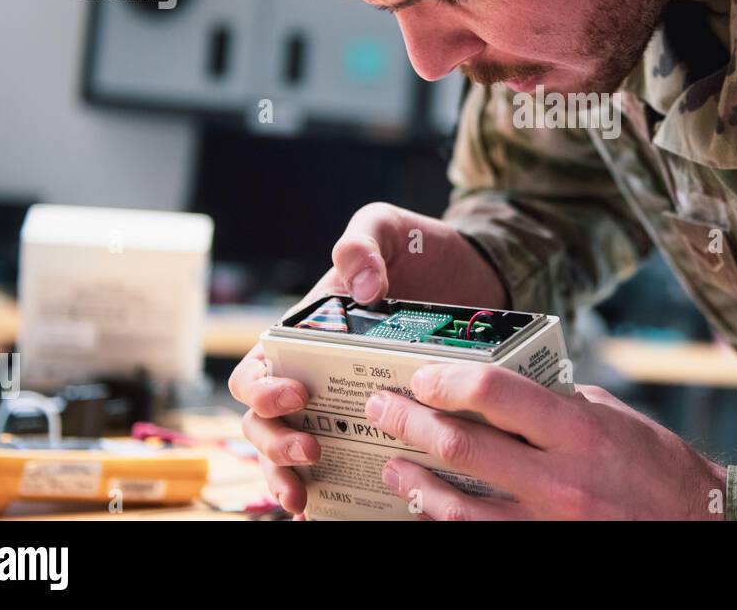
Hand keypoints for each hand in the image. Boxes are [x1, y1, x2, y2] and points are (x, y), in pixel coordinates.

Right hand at [227, 202, 508, 513]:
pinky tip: (328, 508)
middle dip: (274, 444)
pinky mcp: (388, 419)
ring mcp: (349, 400)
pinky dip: (330, 488)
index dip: (261, 388)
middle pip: (265, 422)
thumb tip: (364, 288)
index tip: (296, 394)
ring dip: (287, 475)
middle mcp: (319, 372)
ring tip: (305, 491)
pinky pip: (350, 460)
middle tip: (311, 449)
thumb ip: (362, 243)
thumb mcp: (387, 228)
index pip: (257, 370)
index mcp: (306, 333)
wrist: (478, 269)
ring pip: (294, 451)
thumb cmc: (421, 248)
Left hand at [367, 363, 728, 519]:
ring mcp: (549, 524)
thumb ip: (558, 405)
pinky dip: (446, 521)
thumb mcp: (612, 419)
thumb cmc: (657, 468)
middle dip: (411, 423)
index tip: (423, 375)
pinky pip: (479, 537)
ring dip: (415, 480)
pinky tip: (428, 508)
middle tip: (384, 409)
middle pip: (463, 445)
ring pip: (458, 504)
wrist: (700, 526)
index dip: (449, 379)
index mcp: (579, 429)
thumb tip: (508, 392)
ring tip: (392, 462)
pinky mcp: (542, 550)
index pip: (497, 392)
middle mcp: (561, 478)